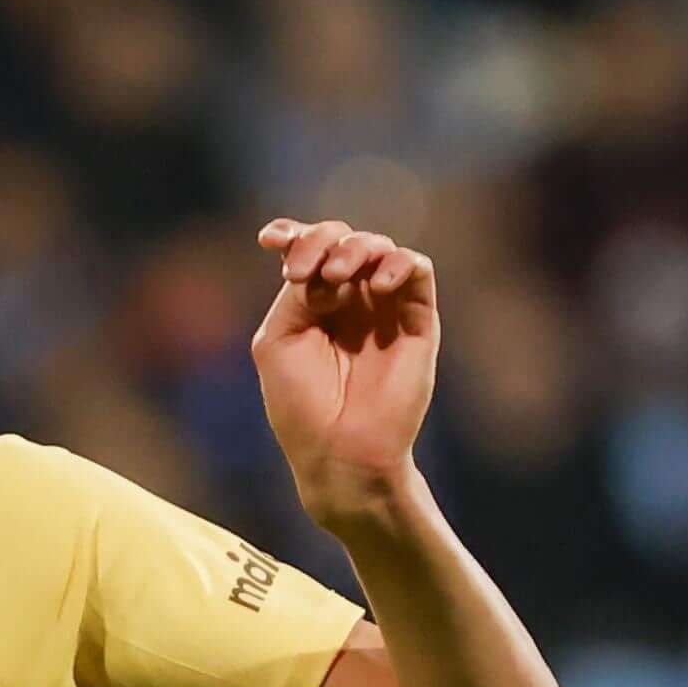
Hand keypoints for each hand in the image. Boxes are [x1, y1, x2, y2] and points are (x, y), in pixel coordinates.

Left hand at [251, 218, 441, 532]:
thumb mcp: (280, 339)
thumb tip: (330, 266)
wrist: (341, 452)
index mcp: (313, 303)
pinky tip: (377, 284)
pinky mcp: (418, 320)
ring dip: (355, 250)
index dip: (292, 234)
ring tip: (338, 278)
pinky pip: (417, 270)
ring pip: (379, 247)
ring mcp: (385, 307)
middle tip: (306, 273)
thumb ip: (298, 292)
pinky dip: (397, 264)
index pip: (308, 250)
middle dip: (322, 242)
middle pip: (342, 240)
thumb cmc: (302, 405)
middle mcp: (350, 299)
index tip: (269, 239)